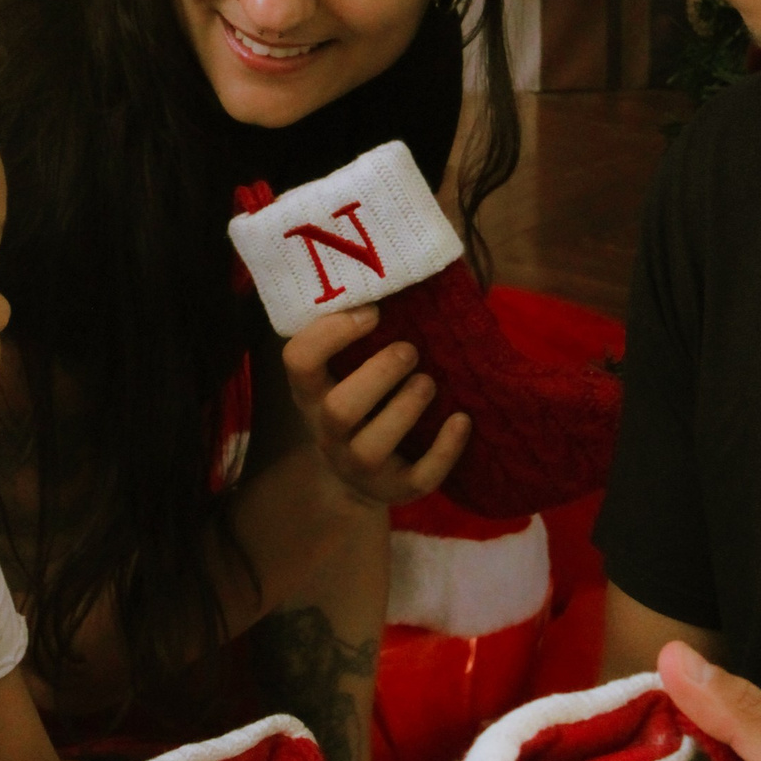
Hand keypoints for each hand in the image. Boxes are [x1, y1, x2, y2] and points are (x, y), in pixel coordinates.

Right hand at [282, 305, 470, 506]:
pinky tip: (462, 420)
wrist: (357, 479)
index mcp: (311, 392)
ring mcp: (358, 465)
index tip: (372, 311)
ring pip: (372, 447)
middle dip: (380, 374)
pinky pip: (418, 478)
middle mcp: (327, 431)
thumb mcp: (343, 372)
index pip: (298, 360)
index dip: (330, 333)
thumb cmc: (359, 401)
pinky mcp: (393, 490)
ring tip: (429, 382)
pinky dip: (445, 450)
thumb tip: (400, 270)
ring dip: (407, 407)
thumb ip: (357, 333)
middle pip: (339, 409)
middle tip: (410, 351)